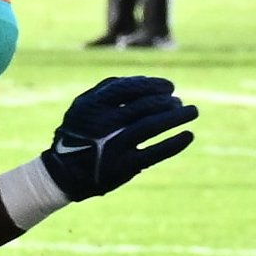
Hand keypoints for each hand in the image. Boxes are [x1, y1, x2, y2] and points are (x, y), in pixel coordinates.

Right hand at [39, 76, 197, 199]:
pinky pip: (155, 152)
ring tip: (192, 112)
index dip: (153, 85)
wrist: (63, 173)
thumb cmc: (78, 134)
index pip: (130, 87)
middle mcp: (105, 123)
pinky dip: (174, 143)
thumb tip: (145, 81)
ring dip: (177, 116)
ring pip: (153, 125)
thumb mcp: (82, 107)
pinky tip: (188, 135)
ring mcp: (115, 145)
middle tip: (179, 102)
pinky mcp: (125, 166)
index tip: (169, 87)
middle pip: (145, 105)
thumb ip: (107, 90)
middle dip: (167, 101)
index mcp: (94, 105)